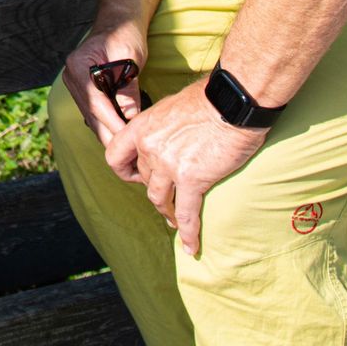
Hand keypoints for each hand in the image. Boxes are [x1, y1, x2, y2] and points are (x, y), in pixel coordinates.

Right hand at [61, 23, 147, 146]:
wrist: (117, 23)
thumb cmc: (125, 35)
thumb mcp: (130, 58)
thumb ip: (128, 87)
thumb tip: (130, 116)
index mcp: (78, 66)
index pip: (96, 102)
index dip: (113, 123)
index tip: (129, 140)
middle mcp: (71, 77)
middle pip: (91, 114)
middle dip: (110, 136)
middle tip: (128, 158)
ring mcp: (74, 85)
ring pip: (91, 117)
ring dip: (108, 134)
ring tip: (126, 153)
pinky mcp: (82, 90)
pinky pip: (93, 113)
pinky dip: (106, 125)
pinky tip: (120, 137)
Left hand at [105, 73, 268, 255]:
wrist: (232, 101)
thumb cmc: (209, 98)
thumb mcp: (172, 107)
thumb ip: (163, 126)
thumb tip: (168, 134)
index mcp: (141, 127)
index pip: (115, 156)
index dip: (124, 171)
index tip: (137, 177)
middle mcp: (149, 148)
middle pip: (145, 179)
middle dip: (157, 188)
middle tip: (170, 195)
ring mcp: (169, 165)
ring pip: (160, 199)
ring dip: (167, 212)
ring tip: (175, 221)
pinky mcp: (192, 179)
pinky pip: (186, 214)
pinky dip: (188, 234)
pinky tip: (191, 247)